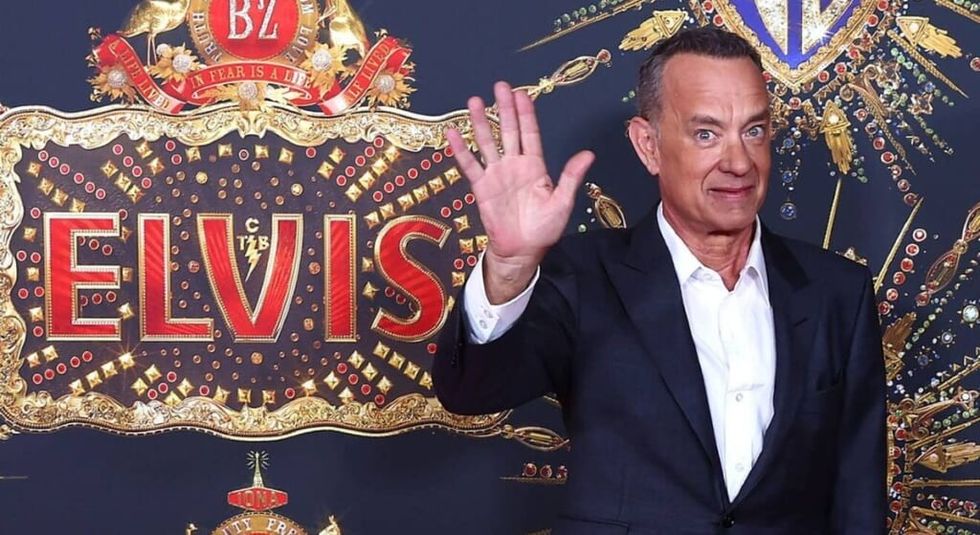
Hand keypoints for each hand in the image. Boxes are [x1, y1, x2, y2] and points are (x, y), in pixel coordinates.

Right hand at [446, 81, 593, 302]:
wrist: (522, 251)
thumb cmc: (544, 229)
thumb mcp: (562, 202)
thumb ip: (570, 177)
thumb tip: (588, 154)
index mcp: (535, 166)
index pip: (530, 134)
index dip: (526, 114)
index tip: (521, 94)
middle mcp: (514, 165)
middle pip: (508, 131)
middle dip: (504, 109)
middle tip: (500, 86)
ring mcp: (497, 174)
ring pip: (488, 142)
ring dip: (482, 122)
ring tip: (475, 101)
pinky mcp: (482, 187)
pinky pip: (470, 165)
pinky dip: (461, 149)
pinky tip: (453, 133)